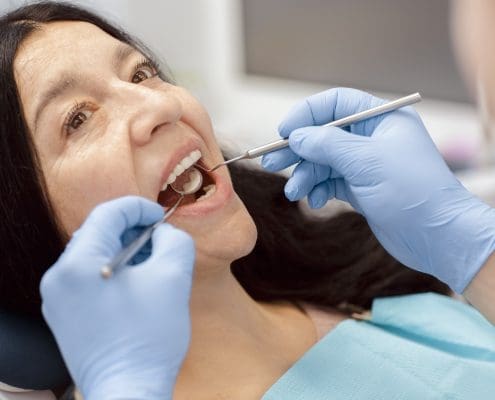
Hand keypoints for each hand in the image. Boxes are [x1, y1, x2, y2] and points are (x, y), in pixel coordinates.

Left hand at [40, 196, 194, 399]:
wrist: (129, 390)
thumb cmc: (150, 337)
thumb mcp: (174, 277)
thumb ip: (175, 240)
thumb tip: (164, 233)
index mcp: (79, 264)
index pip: (108, 214)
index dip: (139, 208)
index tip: (161, 216)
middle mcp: (59, 278)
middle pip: (98, 233)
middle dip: (133, 230)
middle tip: (160, 240)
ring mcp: (57, 298)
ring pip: (94, 255)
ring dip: (124, 250)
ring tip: (151, 263)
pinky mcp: (64, 315)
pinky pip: (88, 277)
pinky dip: (113, 270)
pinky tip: (136, 284)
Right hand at [262, 87, 494, 292]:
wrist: (437, 237)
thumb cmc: (411, 191)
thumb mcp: (366, 162)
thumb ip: (327, 145)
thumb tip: (295, 137)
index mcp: (381, 119)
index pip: (336, 103)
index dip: (306, 114)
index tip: (284, 132)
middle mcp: (372, 138)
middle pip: (324, 134)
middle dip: (298, 149)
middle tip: (271, 163)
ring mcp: (366, 164)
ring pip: (324, 162)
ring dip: (305, 175)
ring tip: (293, 192)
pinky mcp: (361, 189)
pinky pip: (330, 182)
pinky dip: (318, 190)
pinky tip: (315, 201)